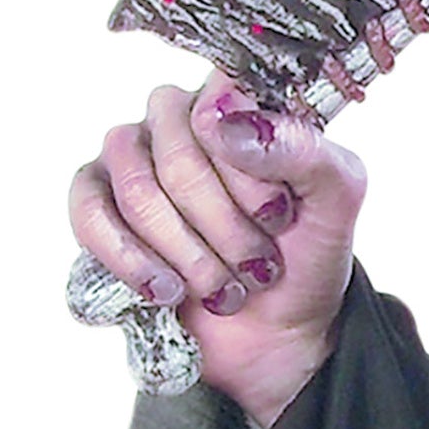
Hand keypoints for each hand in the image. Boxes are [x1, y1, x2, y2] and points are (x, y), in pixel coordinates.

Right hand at [69, 71, 366, 426]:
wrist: (277, 328)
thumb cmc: (307, 252)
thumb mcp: (338, 197)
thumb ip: (302, 148)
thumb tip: (222, 120)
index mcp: (242, 101)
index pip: (224, 101)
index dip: (250, 171)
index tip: (280, 214)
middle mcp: (181, 118)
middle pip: (179, 152)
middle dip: (224, 223)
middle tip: (258, 260)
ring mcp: (132, 158)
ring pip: (137, 189)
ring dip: (188, 251)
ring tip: (224, 282)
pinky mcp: (96, 204)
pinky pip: (90, 216)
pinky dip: (132, 260)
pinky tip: (170, 289)